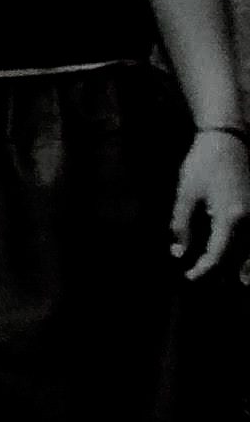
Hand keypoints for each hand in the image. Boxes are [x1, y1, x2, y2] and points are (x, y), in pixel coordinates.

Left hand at [175, 129, 249, 283]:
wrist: (229, 138)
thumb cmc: (203, 164)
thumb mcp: (186, 195)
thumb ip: (181, 226)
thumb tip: (178, 254)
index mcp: (231, 218)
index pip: (218, 255)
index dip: (204, 271)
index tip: (188, 278)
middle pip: (238, 258)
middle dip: (221, 273)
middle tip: (204, 282)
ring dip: (240, 266)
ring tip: (232, 282)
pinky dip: (249, 252)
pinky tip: (244, 263)